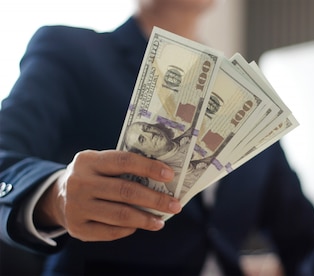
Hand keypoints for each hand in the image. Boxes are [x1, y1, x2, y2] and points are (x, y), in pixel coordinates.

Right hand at [34, 150, 182, 241]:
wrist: (58, 197)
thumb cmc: (93, 177)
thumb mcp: (101, 165)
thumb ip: (125, 168)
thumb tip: (163, 179)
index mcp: (88, 161)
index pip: (123, 162)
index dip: (149, 168)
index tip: (170, 175)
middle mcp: (79, 183)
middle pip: (125, 191)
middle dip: (155, 199)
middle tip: (175, 205)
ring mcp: (76, 206)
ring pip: (120, 215)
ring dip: (146, 219)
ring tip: (161, 221)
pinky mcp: (77, 227)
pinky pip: (110, 231)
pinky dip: (128, 229)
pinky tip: (140, 226)